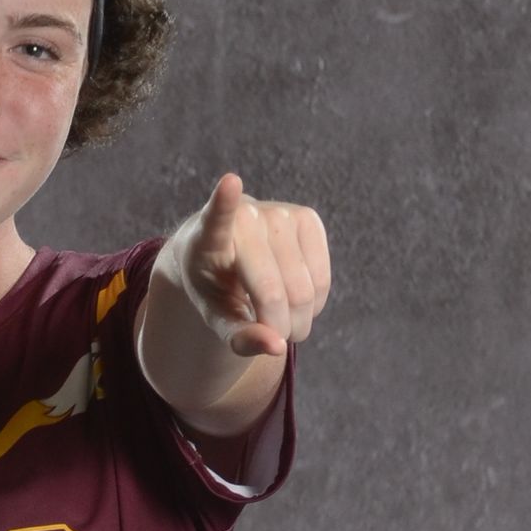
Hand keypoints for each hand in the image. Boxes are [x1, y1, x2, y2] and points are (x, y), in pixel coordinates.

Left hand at [173, 171, 330, 360]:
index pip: (218, 219)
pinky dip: (314, 304)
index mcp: (208, 238)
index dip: (224, 203)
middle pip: (275, 294)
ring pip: (305, 291)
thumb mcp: (216, 316)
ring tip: (280, 321)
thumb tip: (277, 347)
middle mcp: (246, 217)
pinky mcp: (306, 217)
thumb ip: (238, 337)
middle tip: (271, 337)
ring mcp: (279, 214)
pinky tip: (296, 298)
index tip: (229, 183)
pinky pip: (322, 279)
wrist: (224, 249)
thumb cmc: (214, 287)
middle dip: (279, 329)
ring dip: (299, 322)